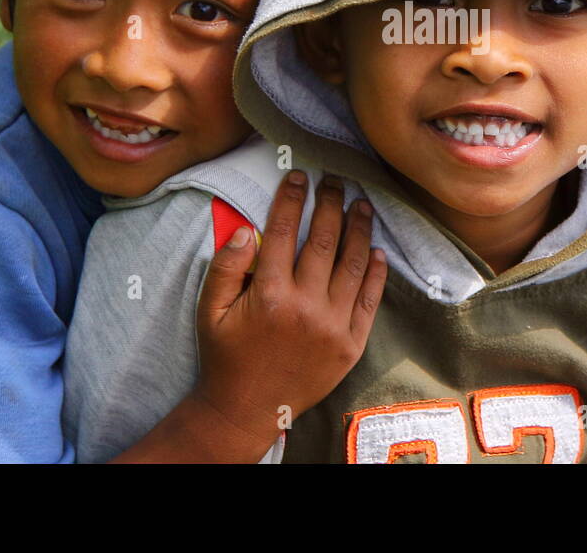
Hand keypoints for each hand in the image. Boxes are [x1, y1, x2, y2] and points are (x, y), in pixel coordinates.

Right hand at [191, 170, 386, 448]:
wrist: (247, 409)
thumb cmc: (226, 356)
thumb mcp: (210, 310)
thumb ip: (226, 266)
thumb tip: (247, 228)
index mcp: (269, 294)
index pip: (285, 231)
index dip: (293, 199)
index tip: (299, 176)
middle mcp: (305, 306)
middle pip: (325, 241)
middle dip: (331, 204)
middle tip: (335, 181)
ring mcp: (333, 326)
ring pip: (353, 265)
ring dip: (360, 230)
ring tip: (363, 205)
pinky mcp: (351, 344)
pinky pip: (370, 301)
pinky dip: (376, 273)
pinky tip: (377, 251)